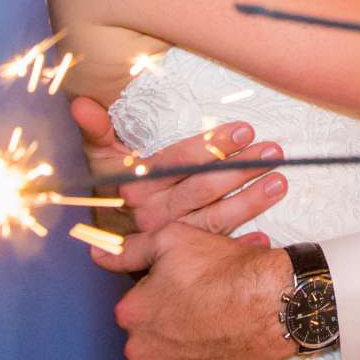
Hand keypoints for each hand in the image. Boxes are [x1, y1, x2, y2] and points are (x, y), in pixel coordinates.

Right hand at [71, 102, 286, 256]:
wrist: (106, 230)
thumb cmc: (113, 180)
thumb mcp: (102, 153)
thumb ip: (98, 128)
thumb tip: (81, 105)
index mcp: (137, 185)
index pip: (178, 162)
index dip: (211, 146)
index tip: (244, 130)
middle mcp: (153, 213)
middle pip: (202, 189)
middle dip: (240, 170)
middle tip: (272, 153)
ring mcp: (171, 237)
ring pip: (214, 219)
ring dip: (249, 202)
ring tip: (279, 182)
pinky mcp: (185, 255)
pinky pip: (216, 252)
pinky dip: (240, 247)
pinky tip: (265, 239)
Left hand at [114, 226, 293, 359]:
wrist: (273, 305)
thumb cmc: (226, 270)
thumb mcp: (172, 240)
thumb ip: (129, 251)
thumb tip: (95, 254)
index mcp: (131, 310)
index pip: (134, 308)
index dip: (158, 299)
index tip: (180, 294)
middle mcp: (138, 347)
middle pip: (142, 341)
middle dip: (162, 332)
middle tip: (196, 318)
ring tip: (195, 350)